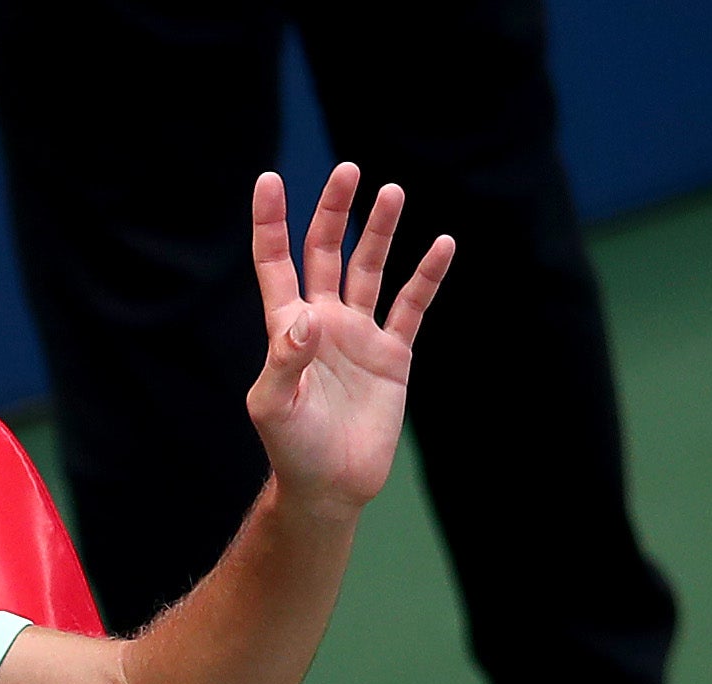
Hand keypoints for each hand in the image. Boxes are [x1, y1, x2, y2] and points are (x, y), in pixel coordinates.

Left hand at [246, 162, 455, 518]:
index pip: (276, 263)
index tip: (269, 179)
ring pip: (371, 269)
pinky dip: (426, 276)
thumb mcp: (274, 407)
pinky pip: (412, 306)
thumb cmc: (291, 448)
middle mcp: (323, 322)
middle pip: (326, 252)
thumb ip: (284, 361)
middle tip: (349, 171)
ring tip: (391, 191)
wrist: (330, 484)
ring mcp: (359, 335)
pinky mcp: (392, 355)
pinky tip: (442, 244)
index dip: (271, 223)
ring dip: (380, 231)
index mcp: (287, 329)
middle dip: (335, 211)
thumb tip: (303, 316)